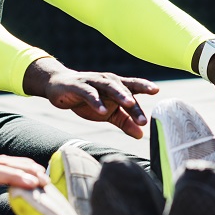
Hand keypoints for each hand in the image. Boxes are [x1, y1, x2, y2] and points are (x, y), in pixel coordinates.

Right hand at [24, 58, 158, 138]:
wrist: (58, 86)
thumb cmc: (86, 99)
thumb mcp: (107, 112)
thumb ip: (124, 121)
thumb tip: (141, 134)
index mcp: (116, 86)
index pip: (133, 85)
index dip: (145, 86)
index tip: (157, 91)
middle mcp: (107, 81)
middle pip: (124, 90)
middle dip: (134, 103)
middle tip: (143, 118)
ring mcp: (92, 82)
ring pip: (109, 87)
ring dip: (120, 95)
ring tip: (130, 104)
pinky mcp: (78, 86)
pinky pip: (89, 94)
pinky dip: (96, 101)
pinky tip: (102, 111)